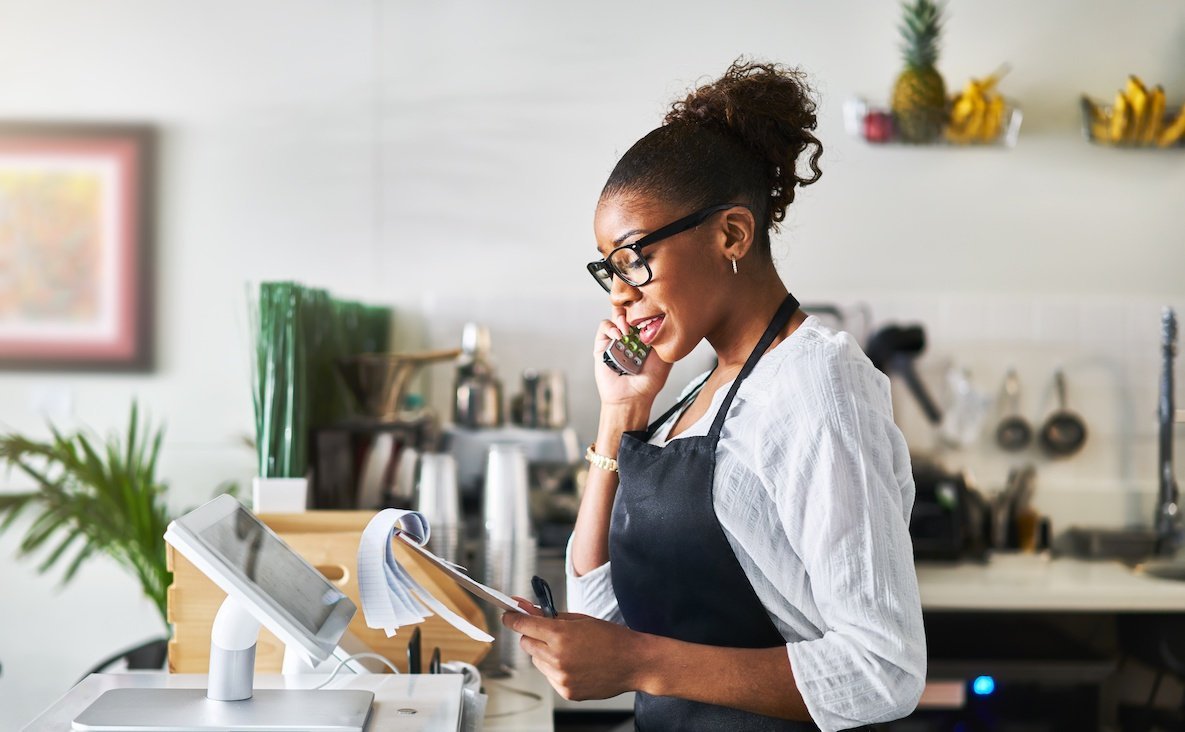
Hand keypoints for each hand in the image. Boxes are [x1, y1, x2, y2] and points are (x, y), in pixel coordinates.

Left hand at [501, 609, 649, 700]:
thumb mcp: (580, 619)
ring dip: (544, 653)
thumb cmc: (610, 637)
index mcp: (560, 635)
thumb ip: (550, 615)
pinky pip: (549, 676)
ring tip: (568, 650)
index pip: (523, 625)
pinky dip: (555, 669)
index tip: (507, 615)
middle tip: (547, 632)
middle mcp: (557, 658)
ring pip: (536, 661)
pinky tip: (575, 664)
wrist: (633, 663)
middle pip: (526, 644)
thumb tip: (526, 609)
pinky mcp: (566, 691)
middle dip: (532, 635)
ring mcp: (561, 677)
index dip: (512, 619)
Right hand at [592, 313, 671, 409]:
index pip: (643, 312)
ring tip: (627, 329)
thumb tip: (674, 323)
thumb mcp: (666, 358)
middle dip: (632, 306)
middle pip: (628, 309)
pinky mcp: (602, 344)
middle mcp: (630, 335)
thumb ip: (668, 341)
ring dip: (622, 316)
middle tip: (637, 313)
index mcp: (644, 335)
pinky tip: (619, 336)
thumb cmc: (649, 382)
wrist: (633, 397)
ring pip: (615, 314)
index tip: (650, 304)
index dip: (645, 305)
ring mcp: (615, 338)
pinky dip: (611, 327)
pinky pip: (604, 328)